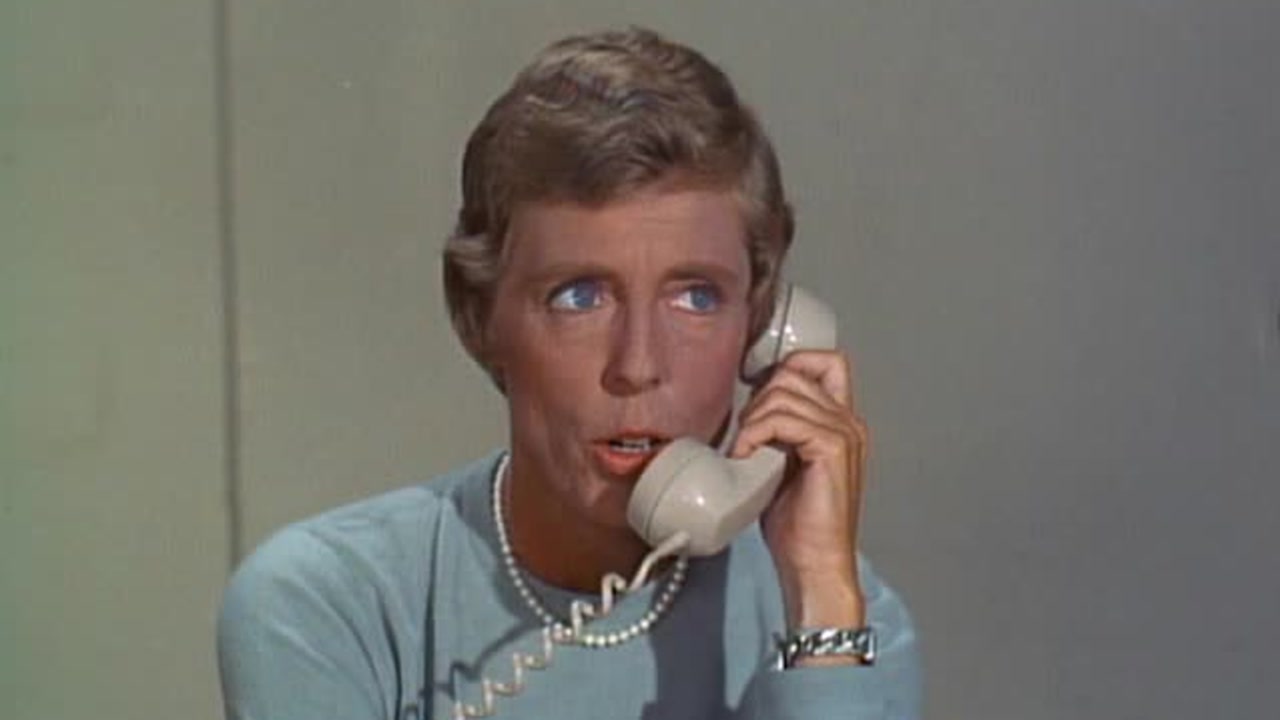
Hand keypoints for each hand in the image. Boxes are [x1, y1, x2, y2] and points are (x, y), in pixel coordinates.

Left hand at [729, 349, 868, 630]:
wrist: (814, 563)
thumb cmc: (798, 525)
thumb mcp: (784, 464)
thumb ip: (779, 432)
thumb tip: (747, 411)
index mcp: (842, 422)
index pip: (825, 361)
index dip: (789, 366)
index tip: (757, 396)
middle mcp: (849, 422)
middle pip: (796, 372)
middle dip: (760, 397)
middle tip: (745, 434)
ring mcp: (844, 433)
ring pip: (785, 392)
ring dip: (753, 418)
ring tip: (743, 449)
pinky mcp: (832, 449)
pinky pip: (784, 419)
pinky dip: (756, 432)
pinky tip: (745, 456)